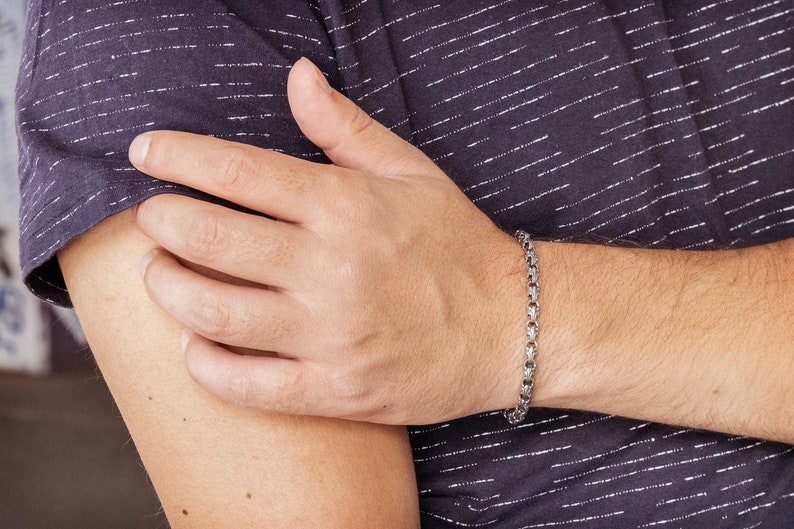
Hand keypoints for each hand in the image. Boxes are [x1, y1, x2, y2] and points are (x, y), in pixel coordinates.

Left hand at [130, 58, 526, 423]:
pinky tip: (195, 348)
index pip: (236, 172)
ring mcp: (331, 334)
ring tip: (162, 275)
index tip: (146, 153)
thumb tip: (296, 74)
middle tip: (153, 219)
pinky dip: (205, 366)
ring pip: (214, 313)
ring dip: (169, 289)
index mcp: (345, 206)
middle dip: (161, 222)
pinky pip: (248, 385)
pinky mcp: (336, 389)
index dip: (177, 157)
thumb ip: (343, 127)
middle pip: (208, 240)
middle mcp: (331, 268)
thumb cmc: (456, 244)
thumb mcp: (409, 171)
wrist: (510, 328)